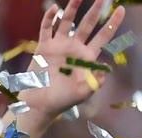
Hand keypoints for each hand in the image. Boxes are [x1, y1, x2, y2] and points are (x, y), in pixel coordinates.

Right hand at [23, 0, 124, 118]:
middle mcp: (74, 48)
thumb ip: (97, 80)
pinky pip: (46, 29)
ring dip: (72, 9)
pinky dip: (49, 19)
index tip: (121, 9)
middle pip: (88, 24)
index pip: (103, 36)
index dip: (112, 23)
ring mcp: (58, 46)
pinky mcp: (43, 48)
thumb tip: (105, 67)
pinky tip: (54, 9)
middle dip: (95, 10)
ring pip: (67, 22)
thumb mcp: (85, 92)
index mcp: (87, 57)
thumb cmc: (63, 100)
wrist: (40, 104)